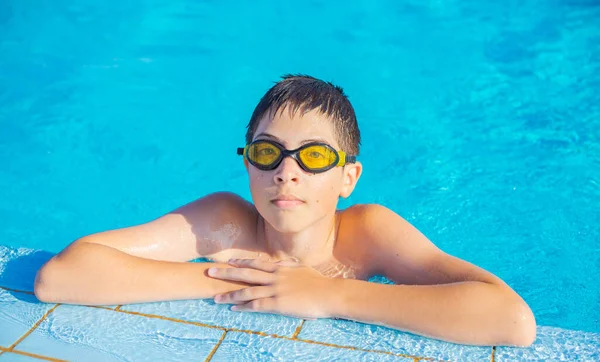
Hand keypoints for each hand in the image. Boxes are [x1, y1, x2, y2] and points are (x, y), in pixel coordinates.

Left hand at [207, 259, 336, 319]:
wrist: (328, 293)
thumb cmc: (318, 282)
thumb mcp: (302, 268)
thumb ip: (289, 265)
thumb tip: (282, 263)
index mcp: (280, 268)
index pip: (256, 263)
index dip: (241, 262)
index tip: (229, 261)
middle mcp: (274, 277)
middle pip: (245, 274)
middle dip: (226, 273)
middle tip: (210, 271)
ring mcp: (275, 290)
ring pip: (247, 291)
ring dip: (230, 294)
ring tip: (215, 298)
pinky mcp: (278, 304)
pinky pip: (256, 305)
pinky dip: (243, 307)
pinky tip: (233, 309)